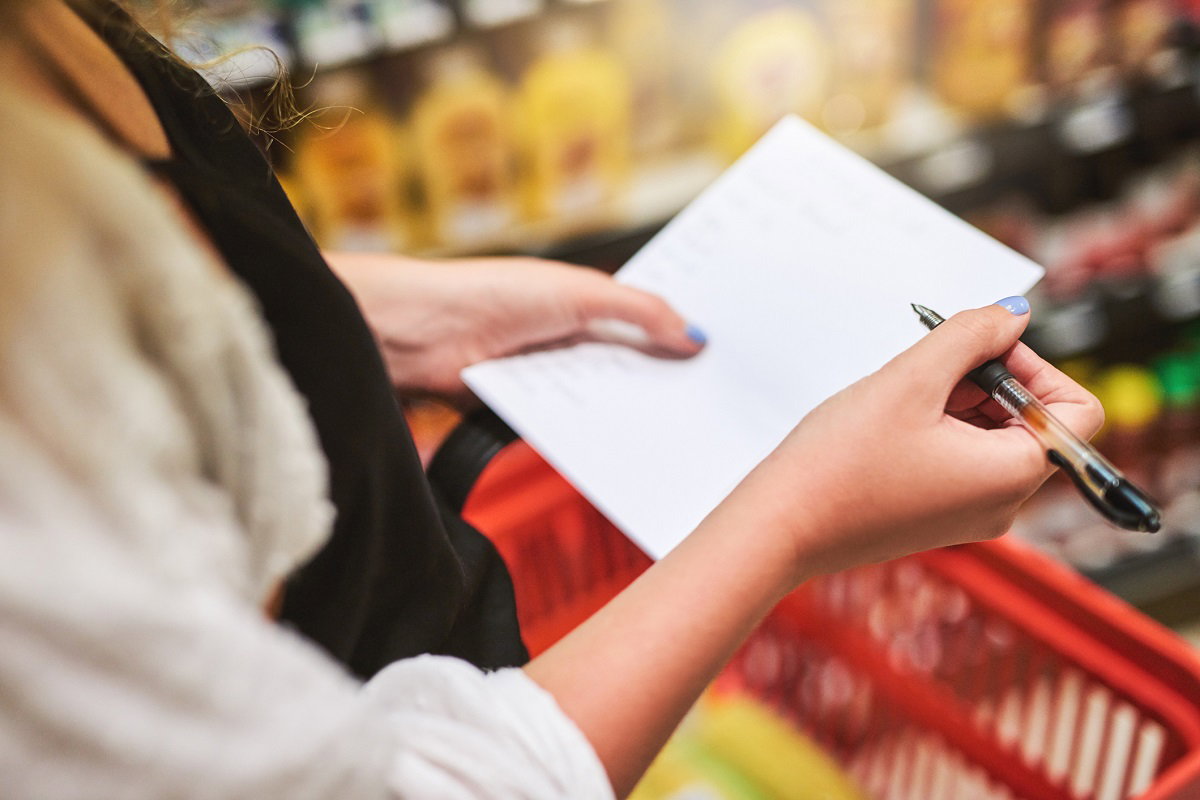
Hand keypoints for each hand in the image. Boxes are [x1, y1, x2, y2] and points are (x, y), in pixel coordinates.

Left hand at [325, 252, 704, 405]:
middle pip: (628, 364)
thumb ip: (640, 310)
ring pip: (602, 397)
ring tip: (680, 426)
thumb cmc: (493, 293)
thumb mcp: (581, 292)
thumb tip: (695, 335)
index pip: (644, 319)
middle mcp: (568, 337)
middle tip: (713, 399)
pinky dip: (590, 430)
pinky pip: (567, 423)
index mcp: (584, 299)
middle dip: (663, 378)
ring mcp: (546, 374)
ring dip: (629, 408)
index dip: (678, 333)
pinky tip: (623, 441)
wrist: (423, 332)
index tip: (721, 355)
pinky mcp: (524, 408)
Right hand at [721, 300, 1104, 581]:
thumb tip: (1013, 313)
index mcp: (1013, 476)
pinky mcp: (936, 515)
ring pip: (991, 435)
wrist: (780, 526)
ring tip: (902, 394)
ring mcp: (968, 514)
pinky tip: (892, 419)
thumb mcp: (910, 379)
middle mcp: (1002, 504)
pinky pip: (961, 458)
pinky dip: (937, 426)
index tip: (978, 348)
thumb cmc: (839, 465)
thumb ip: (971, 335)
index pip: (1074, 409)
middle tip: (929, 364)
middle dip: (987, 379)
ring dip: (957, 399)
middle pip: (1030, 419)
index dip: (1033, 365)